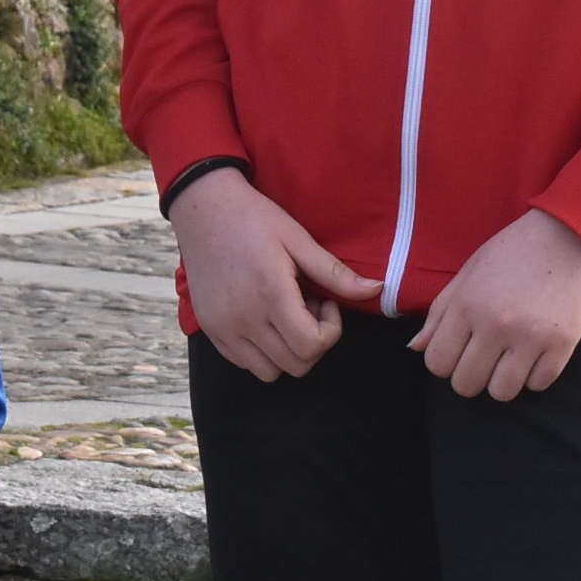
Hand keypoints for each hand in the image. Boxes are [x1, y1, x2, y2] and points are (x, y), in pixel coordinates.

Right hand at [170, 169, 380, 382]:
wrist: (203, 208)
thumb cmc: (255, 219)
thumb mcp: (299, 239)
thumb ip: (335, 273)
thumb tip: (377, 289)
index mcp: (270, 294)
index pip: (311, 346)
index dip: (330, 330)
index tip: (325, 301)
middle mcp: (244, 319)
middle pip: (295, 365)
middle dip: (313, 342)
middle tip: (308, 307)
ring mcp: (223, 328)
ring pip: (269, 372)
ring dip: (287, 351)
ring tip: (285, 314)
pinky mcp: (209, 330)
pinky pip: (244, 363)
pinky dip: (262, 352)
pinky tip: (263, 318)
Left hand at [411, 210, 580, 400]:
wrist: (572, 234)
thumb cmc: (515, 251)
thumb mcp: (469, 272)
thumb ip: (440, 312)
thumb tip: (416, 347)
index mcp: (467, 304)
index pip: (436, 363)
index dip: (445, 362)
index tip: (461, 350)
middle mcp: (495, 324)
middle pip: (465, 385)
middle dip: (472, 376)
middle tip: (487, 356)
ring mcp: (530, 337)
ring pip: (501, 393)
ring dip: (504, 380)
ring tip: (512, 357)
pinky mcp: (562, 344)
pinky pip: (538, 385)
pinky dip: (535, 374)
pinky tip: (537, 351)